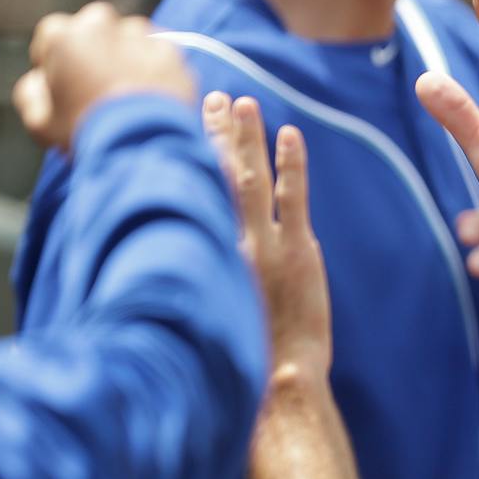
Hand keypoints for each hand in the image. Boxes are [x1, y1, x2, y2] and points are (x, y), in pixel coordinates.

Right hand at [12, 1, 194, 151]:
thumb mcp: (40, 123)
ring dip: (127, 54)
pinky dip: (156, 68)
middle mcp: (101, 25)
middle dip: (94, 48)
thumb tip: (38, 82)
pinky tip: (153, 94)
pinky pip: (160, 53)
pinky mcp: (171, 51)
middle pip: (94, 26)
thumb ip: (30, 94)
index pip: (52, 34)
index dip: (56, 58)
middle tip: (99, 82)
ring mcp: (139, 35)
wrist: (142, 146)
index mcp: (63, 37)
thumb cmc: (87, 134)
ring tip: (130, 91)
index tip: (65, 80)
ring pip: (130, 35)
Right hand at [203, 93, 330, 376]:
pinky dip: (293, 164)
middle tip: (214, 98)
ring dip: (249, 138)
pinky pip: (295, 198)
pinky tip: (291, 135)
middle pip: (218, 174)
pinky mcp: (299, 253)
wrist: (276, 381)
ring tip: (245, 103)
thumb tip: (179, 254)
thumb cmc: (237, 356)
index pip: (192, 190)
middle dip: (216, 134)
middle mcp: (227, 241)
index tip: (184, 124)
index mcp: (200, 253)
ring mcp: (265, 244)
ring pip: (253, 178)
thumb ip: (193, 273)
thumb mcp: (204, 308)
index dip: (190, 154)